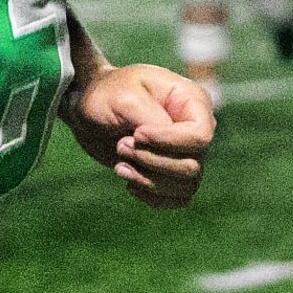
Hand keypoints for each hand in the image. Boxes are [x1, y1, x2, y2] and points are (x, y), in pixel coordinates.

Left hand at [65, 61, 212, 207]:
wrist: (92, 108)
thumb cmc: (108, 93)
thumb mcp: (125, 98)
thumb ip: (150, 119)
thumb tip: (166, 145)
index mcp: (193, 102)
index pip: (200, 137)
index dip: (168, 143)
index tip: (136, 135)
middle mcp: (196, 130)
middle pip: (192, 165)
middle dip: (151, 161)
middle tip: (120, 145)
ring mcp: (187, 153)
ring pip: (186, 186)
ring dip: (148, 180)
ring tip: (120, 165)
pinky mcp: (173, 172)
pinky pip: (178, 198)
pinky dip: (152, 196)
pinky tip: (129, 182)